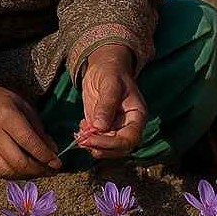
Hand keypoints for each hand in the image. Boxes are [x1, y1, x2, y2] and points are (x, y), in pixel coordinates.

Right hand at [0, 67, 60, 178]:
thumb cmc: (5, 102)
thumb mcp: (25, 107)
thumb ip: (39, 129)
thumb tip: (53, 150)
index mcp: (7, 116)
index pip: (28, 141)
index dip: (44, 155)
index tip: (57, 162)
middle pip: (17, 160)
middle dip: (38, 169)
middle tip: (51, 170)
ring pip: (6, 170)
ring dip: (27, 175)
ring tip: (40, 172)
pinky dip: (14, 175)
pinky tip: (25, 171)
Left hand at [79, 44, 146, 158]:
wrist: (103, 67)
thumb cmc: (111, 72)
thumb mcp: (110, 84)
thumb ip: (106, 104)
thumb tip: (99, 127)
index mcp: (137, 116)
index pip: (130, 139)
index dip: (112, 144)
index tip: (92, 139)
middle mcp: (128, 125)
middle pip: (119, 148)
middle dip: (100, 148)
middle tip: (82, 140)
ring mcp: (116, 128)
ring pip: (107, 148)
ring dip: (92, 146)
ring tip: (79, 134)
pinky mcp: (103, 128)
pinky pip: (96, 141)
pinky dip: (86, 139)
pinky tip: (80, 128)